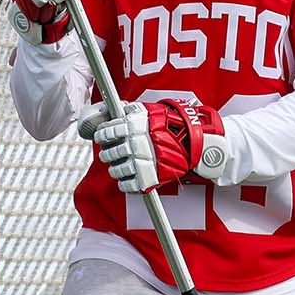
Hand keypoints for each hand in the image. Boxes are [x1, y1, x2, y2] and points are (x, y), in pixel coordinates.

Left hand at [77, 99, 227, 192]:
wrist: (193, 141)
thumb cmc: (172, 125)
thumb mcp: (149, 111)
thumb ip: (131, 111)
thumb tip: (118, 109)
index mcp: (132, 126)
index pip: (106, 132)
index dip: (101, 136)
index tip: (102, 138)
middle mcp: (134, 144)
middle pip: (109, 153)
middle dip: (106, 154)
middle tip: (108, 154)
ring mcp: (140, 162)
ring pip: (116, 170)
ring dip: (115, 169)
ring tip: (118, 166)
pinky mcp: (147, 178)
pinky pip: (128, 185)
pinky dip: (124, 183)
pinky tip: (126, 179)